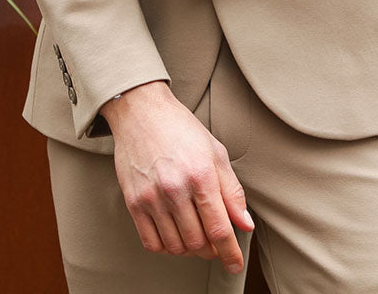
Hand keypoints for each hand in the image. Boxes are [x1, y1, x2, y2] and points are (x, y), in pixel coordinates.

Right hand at [101, 82, 253, 273]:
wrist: (142, 112)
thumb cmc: (181, 129)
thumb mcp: (215, 152)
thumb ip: (232, 191)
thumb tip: (245, 225)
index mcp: (201, 175)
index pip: (219, 229)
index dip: (230, 253)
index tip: (235, 264)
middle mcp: (175, 189)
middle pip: (198, 242)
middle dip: (212, 249)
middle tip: (215, 241)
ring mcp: (152, 197)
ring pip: (176, 246)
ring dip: (190, 249)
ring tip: (195, 235)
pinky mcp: (133, 202)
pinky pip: (152, 243)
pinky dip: (167, 247)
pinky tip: (174, 235)